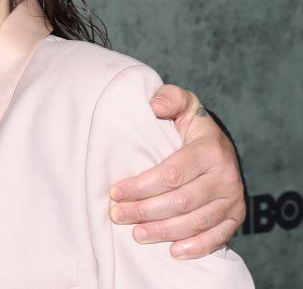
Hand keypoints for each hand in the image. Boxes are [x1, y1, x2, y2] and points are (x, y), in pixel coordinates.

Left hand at [108, 84, 244, 257]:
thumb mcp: (183, 104)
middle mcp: (225, 176)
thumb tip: (154, 106)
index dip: (140, 186)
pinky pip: (217, 237)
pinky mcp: (236, 216)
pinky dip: (196, 247)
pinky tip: (173, 251)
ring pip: (195, 222)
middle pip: (180, 201)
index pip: (171, 174)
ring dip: (163, 231)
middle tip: (117, 215)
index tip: (114, 191)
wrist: (220, 143)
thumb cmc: (192, 125)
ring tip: (136, 234)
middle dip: (145, 211)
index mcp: (209, 150)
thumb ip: (169, 98)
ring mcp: (232, 199)